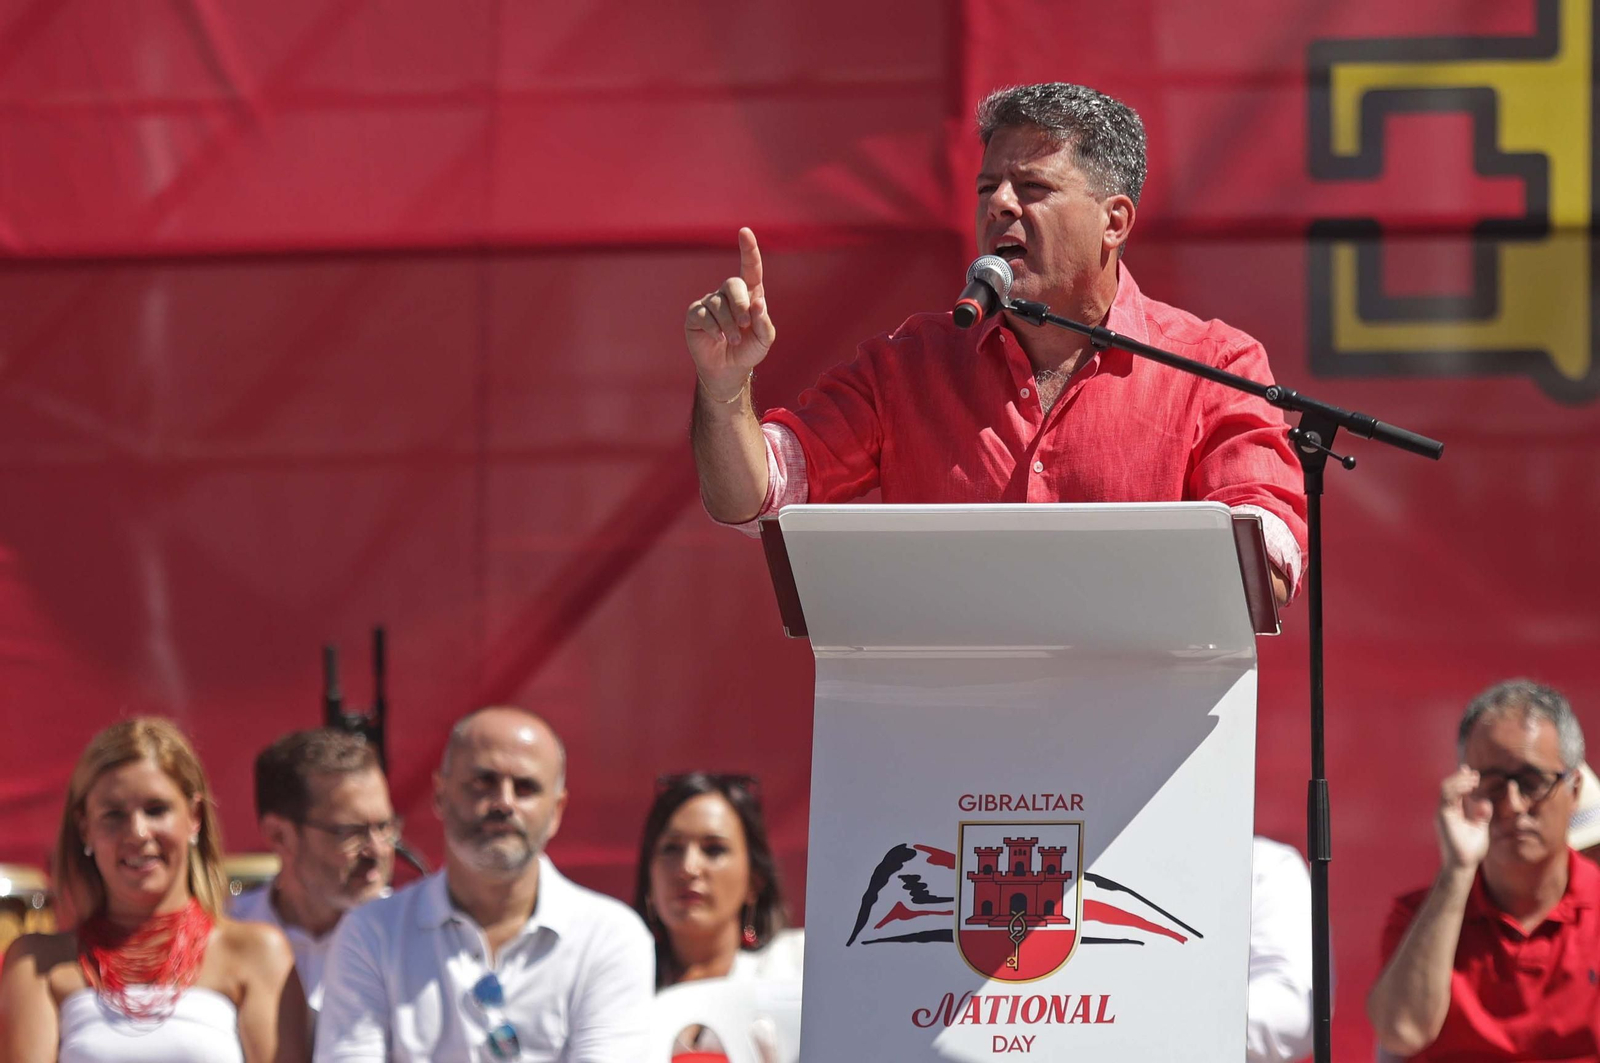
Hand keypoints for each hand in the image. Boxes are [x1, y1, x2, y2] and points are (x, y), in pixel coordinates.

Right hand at [685, 227, 776, 398]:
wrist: (728, 370)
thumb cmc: (749, 350)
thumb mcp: (764, 339)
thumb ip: (764, 321)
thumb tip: (757, 302)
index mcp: (749, 294)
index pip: (750, 268)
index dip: (748, 250)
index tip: (745, 232)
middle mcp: (729, 294)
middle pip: (732, 284)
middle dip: (740, 304)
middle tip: (745, 324)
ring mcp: (710, 303)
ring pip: (718, 303)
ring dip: (729, 324)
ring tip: (734, 340)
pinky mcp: (695, 315)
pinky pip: (703, 315)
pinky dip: (714, 328)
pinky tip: (719, 339)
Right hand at [1436, 766, 1490, 870]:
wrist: (1463, 864)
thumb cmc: (1470, 850)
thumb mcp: (1479, 828)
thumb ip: (1481, 815)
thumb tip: (1484, 801)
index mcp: (1452, 813)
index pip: (1453, 791)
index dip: (1460, 779)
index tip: (1471, 771)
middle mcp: (1445, 810)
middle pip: (1448, 786)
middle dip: (1460, 777)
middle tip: (1475, 774)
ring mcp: (1442, 812)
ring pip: (1446, 788)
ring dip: (1460, 780)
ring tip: (1473, 778)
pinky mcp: (1443, 815)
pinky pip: (1448, 796)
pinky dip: (1458, 788)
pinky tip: (1470, 786)